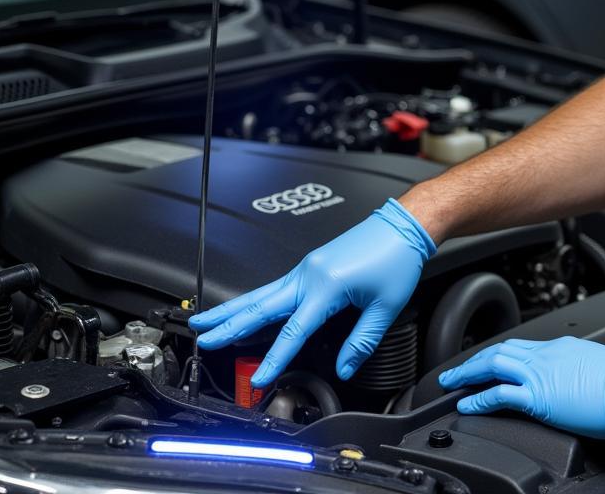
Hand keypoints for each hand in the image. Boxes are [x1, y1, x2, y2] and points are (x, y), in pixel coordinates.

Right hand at [189, 198, 434, 386]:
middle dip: (229, 324)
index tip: (260, 379)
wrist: (402, 225)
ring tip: (207, 320)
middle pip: (261, 305)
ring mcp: (307, 267)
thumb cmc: (396, 258)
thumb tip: (344, 367)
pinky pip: (277, 286)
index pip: (294, 331)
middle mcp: (309, 274)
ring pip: (263, 293)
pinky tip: (245, 308)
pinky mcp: (312, 265)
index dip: (275, 358)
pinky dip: (256, 299)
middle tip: (202, 338)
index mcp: (326, 285)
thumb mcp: (385, 306)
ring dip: (234, 308)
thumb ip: (361, 341)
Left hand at [438, 336, 604, 438]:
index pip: (519, 349)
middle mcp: (545, 356)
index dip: (498, 356)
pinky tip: (468, 404)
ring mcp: (541, 375)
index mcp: (558, 348)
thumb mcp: (592, 364)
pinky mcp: (540, 398)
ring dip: (468, 374)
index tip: (486, 364)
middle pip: (500, 352)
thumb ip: (575, 369)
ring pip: (493, 366)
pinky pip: (501, 395)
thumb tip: (572, 381)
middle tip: (456, 371)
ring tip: (451, 384)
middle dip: (474, 361)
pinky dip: (480, 399)